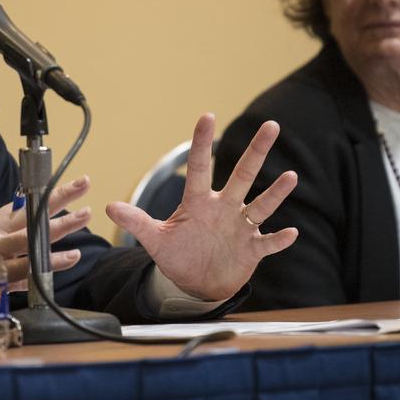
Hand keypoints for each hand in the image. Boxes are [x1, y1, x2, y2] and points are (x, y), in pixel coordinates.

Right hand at [0, 175, 93, 291]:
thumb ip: (12, 222)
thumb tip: (38, 206)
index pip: (33, 203)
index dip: (58, 193)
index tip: (82, 183)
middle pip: (34, 221)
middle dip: (63, 215)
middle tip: (87, 210)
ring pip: (32, 247)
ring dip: (57, 241)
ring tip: (80, 239)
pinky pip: (27, 273)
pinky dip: (48, 267)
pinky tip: (68, 260)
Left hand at [106, 113, 297, 300]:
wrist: (197, 284)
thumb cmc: (179, 255)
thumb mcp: (156, 240)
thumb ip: (137, 222)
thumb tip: (108, 207)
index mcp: (198, 202)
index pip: (200, 167)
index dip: (201, 143)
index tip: (207, 116)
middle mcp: (224, 208)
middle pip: (242, 175)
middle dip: (256, 151)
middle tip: (271, 125)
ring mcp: (240, 227)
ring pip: (261, 205)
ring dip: (275, 193)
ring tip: (291, 177)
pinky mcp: (251, 249)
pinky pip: (267, 242)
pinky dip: (279, 239)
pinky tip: (291, 232)